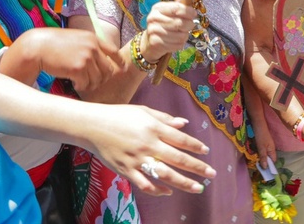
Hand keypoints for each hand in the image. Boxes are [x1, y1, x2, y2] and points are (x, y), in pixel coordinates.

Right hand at [16, 27, 117, 94]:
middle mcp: (92, 47)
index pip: (114, 51)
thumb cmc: (54, 43)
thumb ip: (90, 46)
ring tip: (80, 83)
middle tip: (91, 82)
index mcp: (93, 38)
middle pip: (108, 70)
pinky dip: (81, 86)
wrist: (37, 46)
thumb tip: (101, 60)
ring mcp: (86, 57)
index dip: (119, 62)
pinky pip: (86, 84)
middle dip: (101, 79)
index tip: (121, 69)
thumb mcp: (76, 38)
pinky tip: (74, 83)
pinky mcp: (77, 68)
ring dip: (90, 84)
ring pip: (98, 79)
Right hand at [85, 105, 215, 195]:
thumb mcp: (143, 111)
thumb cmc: (119, 115)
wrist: (92, 126)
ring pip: (165, 175)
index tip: (206, 151)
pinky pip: (145, 184)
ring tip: (198, 188)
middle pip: (177, 158)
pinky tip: (168, 191)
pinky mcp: (126, 170)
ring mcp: (137, 159)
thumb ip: (164, 119)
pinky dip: (158, 189)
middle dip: (197, 167)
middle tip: (211, 173)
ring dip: (183, 182)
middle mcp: (148, 144)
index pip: (180, 139)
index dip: (195, 146)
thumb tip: (184, 124)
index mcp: (153, 127)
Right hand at [141, 0, 196, 61]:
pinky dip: (180, 44)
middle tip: (190, 25)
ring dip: (185, 35)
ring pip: (180, 36)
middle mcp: (154, 18)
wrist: (149, 41)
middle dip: (189, 25)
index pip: (176, 8)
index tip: (194, 14)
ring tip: (181, 34)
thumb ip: (178, 5)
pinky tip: (176, 41)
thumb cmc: (163, 24)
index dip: (188, 11)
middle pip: (180, 23)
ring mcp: (153, 31)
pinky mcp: (156, 43)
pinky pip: (177, 45)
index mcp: (158, 8)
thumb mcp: (168, 12)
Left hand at [252, 119, 275, 167]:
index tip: (264, 172)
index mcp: (272, 150)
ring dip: (261, 159)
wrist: (258, 123)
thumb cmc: (260, 135)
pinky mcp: (263, 143)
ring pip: (265, 155)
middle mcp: (271, 149)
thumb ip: (263, 157)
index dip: (270, 167)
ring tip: (256, 164)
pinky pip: (262, 151)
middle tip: (258, 168)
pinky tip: (255, 156)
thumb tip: (266, 168)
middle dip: (264, 163)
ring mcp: (267, 146)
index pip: (273, 161)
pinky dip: (259, 154)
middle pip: (269, 159)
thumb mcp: (261, 147)